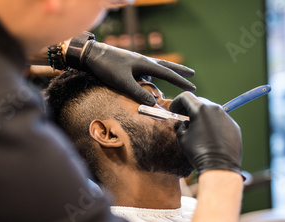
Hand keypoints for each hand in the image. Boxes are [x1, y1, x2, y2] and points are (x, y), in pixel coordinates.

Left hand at [81, 42, 195, 104]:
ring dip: (166, 74)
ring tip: (175, 78)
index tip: (192, 88)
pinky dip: (152, 79)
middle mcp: (143, 62)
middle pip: (166, 66)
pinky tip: (150, 83)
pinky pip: (145, 74)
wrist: (91, 54)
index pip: (168, 74)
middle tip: (192, 74)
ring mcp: (136, 63)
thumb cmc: (106, 66)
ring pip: (156, 69)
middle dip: (179, 71)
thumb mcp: (123, 82)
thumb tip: (153, 105)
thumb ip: (138, 93)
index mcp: (145, 63)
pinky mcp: (129, 66)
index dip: (181, 82)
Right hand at [170, 92, 242, 176]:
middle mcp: (215, 109)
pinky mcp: (233, 126)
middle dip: (189, 108)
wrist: (219, 167)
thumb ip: (180, 126)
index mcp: (200, 109)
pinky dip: (213, 124)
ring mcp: (226, 117)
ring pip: (211, 111)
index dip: (176, 102)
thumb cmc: (199, 152)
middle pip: (199, 101)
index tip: (173, 111)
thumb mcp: (182, 138)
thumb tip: (183, 123)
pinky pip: (221, 120)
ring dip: (202, 116)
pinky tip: (209, 136)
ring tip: (197, 129)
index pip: (186, 97)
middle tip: (184, 118)